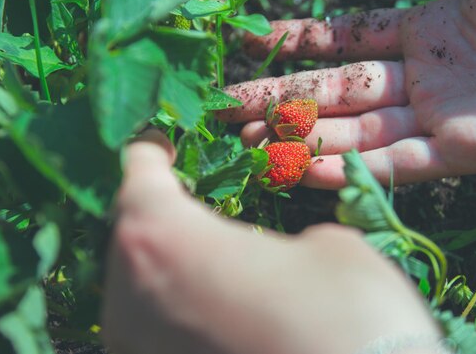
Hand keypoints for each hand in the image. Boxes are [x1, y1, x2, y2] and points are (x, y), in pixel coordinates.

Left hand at [102, 131, 440, 353]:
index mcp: (165, 241)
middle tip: (193, 202)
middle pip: (130, 240)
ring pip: (138, 293)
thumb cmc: (345, 315)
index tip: (161, 142)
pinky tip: (218, 308)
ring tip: (210, 259)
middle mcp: (132, 300)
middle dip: (159, 216)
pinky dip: (178, 313)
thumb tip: (274, 261)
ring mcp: (138, 350)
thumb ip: (282, 243)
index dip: (148, 154)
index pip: (137, 180)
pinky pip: (155, 334)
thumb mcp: (328, 249)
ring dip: (168, 269)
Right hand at [218, 0, 475, 188]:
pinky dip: (348, 169)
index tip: (252, 43)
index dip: (300, 43)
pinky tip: (300, 169)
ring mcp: (445, 116)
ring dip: (301, 137)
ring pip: (357, 132)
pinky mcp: (467, 151)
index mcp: (431, 27)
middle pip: (338, 91)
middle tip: (226, 106)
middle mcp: (429, 75)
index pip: (348, 40)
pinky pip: (395, 164)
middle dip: (281, 98)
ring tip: (244, 143)